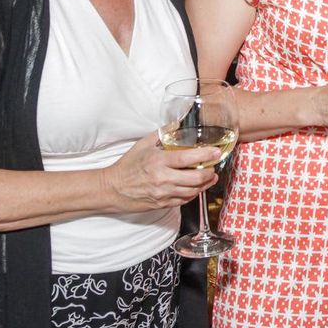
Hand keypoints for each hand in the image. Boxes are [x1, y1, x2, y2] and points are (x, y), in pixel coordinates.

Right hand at [102, 133, 219, 212]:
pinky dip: (194, 193)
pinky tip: (197, 187)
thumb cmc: (128, 166)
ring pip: (193, 191)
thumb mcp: (143, 144)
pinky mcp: (162, 204)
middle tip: (214, 166)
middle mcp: (162, 179)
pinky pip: (184, 200)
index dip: (205, 155)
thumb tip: (177, 123)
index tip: (215, 152)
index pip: (188, 158)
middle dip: (210, 172)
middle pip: (195, 178)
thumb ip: (163, 133)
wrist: (112, 189)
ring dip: (205, 184)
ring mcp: (163, 193)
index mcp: (158, 161)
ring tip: (211, 177)